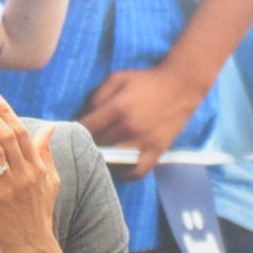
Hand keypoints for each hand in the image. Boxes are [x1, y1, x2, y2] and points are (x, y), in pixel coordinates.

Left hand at [0, 91, 61, 252]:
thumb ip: (46, 153)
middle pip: (7, 136)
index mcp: (38, 168)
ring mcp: (8, 186)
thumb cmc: (39, 213)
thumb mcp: (50, 182)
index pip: (23, 133)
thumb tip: (50, 128)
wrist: (32, 245)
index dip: (7, 112)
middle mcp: (25, 174)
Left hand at [79, 64, 205, 178]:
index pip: (86, 128)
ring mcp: (144, 142)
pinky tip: (119, 169)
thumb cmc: (147, 80)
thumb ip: (98, 96)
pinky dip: (126, 174)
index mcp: (117, 109)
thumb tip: (85, 116)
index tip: (71, 133)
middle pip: (97, 145)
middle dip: (87, 144)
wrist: (181, 85)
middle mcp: (129, 129)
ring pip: (114, 160)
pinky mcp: (157, 151)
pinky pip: (138, 171)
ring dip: (103, 158)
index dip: (74, 132)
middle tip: (82, 143)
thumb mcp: (118, 78)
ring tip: (98, 154)